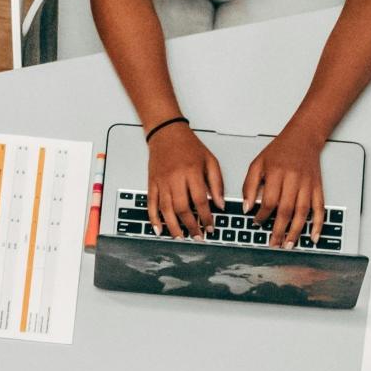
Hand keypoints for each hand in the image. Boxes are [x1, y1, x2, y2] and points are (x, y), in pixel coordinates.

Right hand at [146, 122, 222, 236]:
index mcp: (192, 172)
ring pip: (166, 209)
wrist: (166, 133)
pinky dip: (154, 218)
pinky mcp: (151, 183)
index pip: (200, 200)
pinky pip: (151, 204)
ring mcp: (161, 182)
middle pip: (182, 208)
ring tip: (181, 237)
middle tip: (198, 236)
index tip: (211, 227)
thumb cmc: (189, 146)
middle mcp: (175, 178)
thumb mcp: (209, 160)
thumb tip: (219, 204)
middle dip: (191, 226)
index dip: (206, 217)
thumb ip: (216, 183)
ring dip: (174, 226)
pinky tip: (159, 229)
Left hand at [245, 130, 326, 246]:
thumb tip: (247, 208)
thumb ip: (249, 186)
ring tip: (288, 244)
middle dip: (279, 230)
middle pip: (286, 210)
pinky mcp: (318, 187)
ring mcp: (308, 185)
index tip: (257, 223)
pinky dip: (318, 224)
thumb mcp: (257, 164)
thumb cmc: (279, 151)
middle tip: (273, 244)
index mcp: (277, 173)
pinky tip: (314, 236)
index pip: (269, 201)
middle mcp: (294, 180)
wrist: (303, 137)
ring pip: (303, 212)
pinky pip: (320, 208)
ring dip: (296, 231)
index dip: (262, 215)